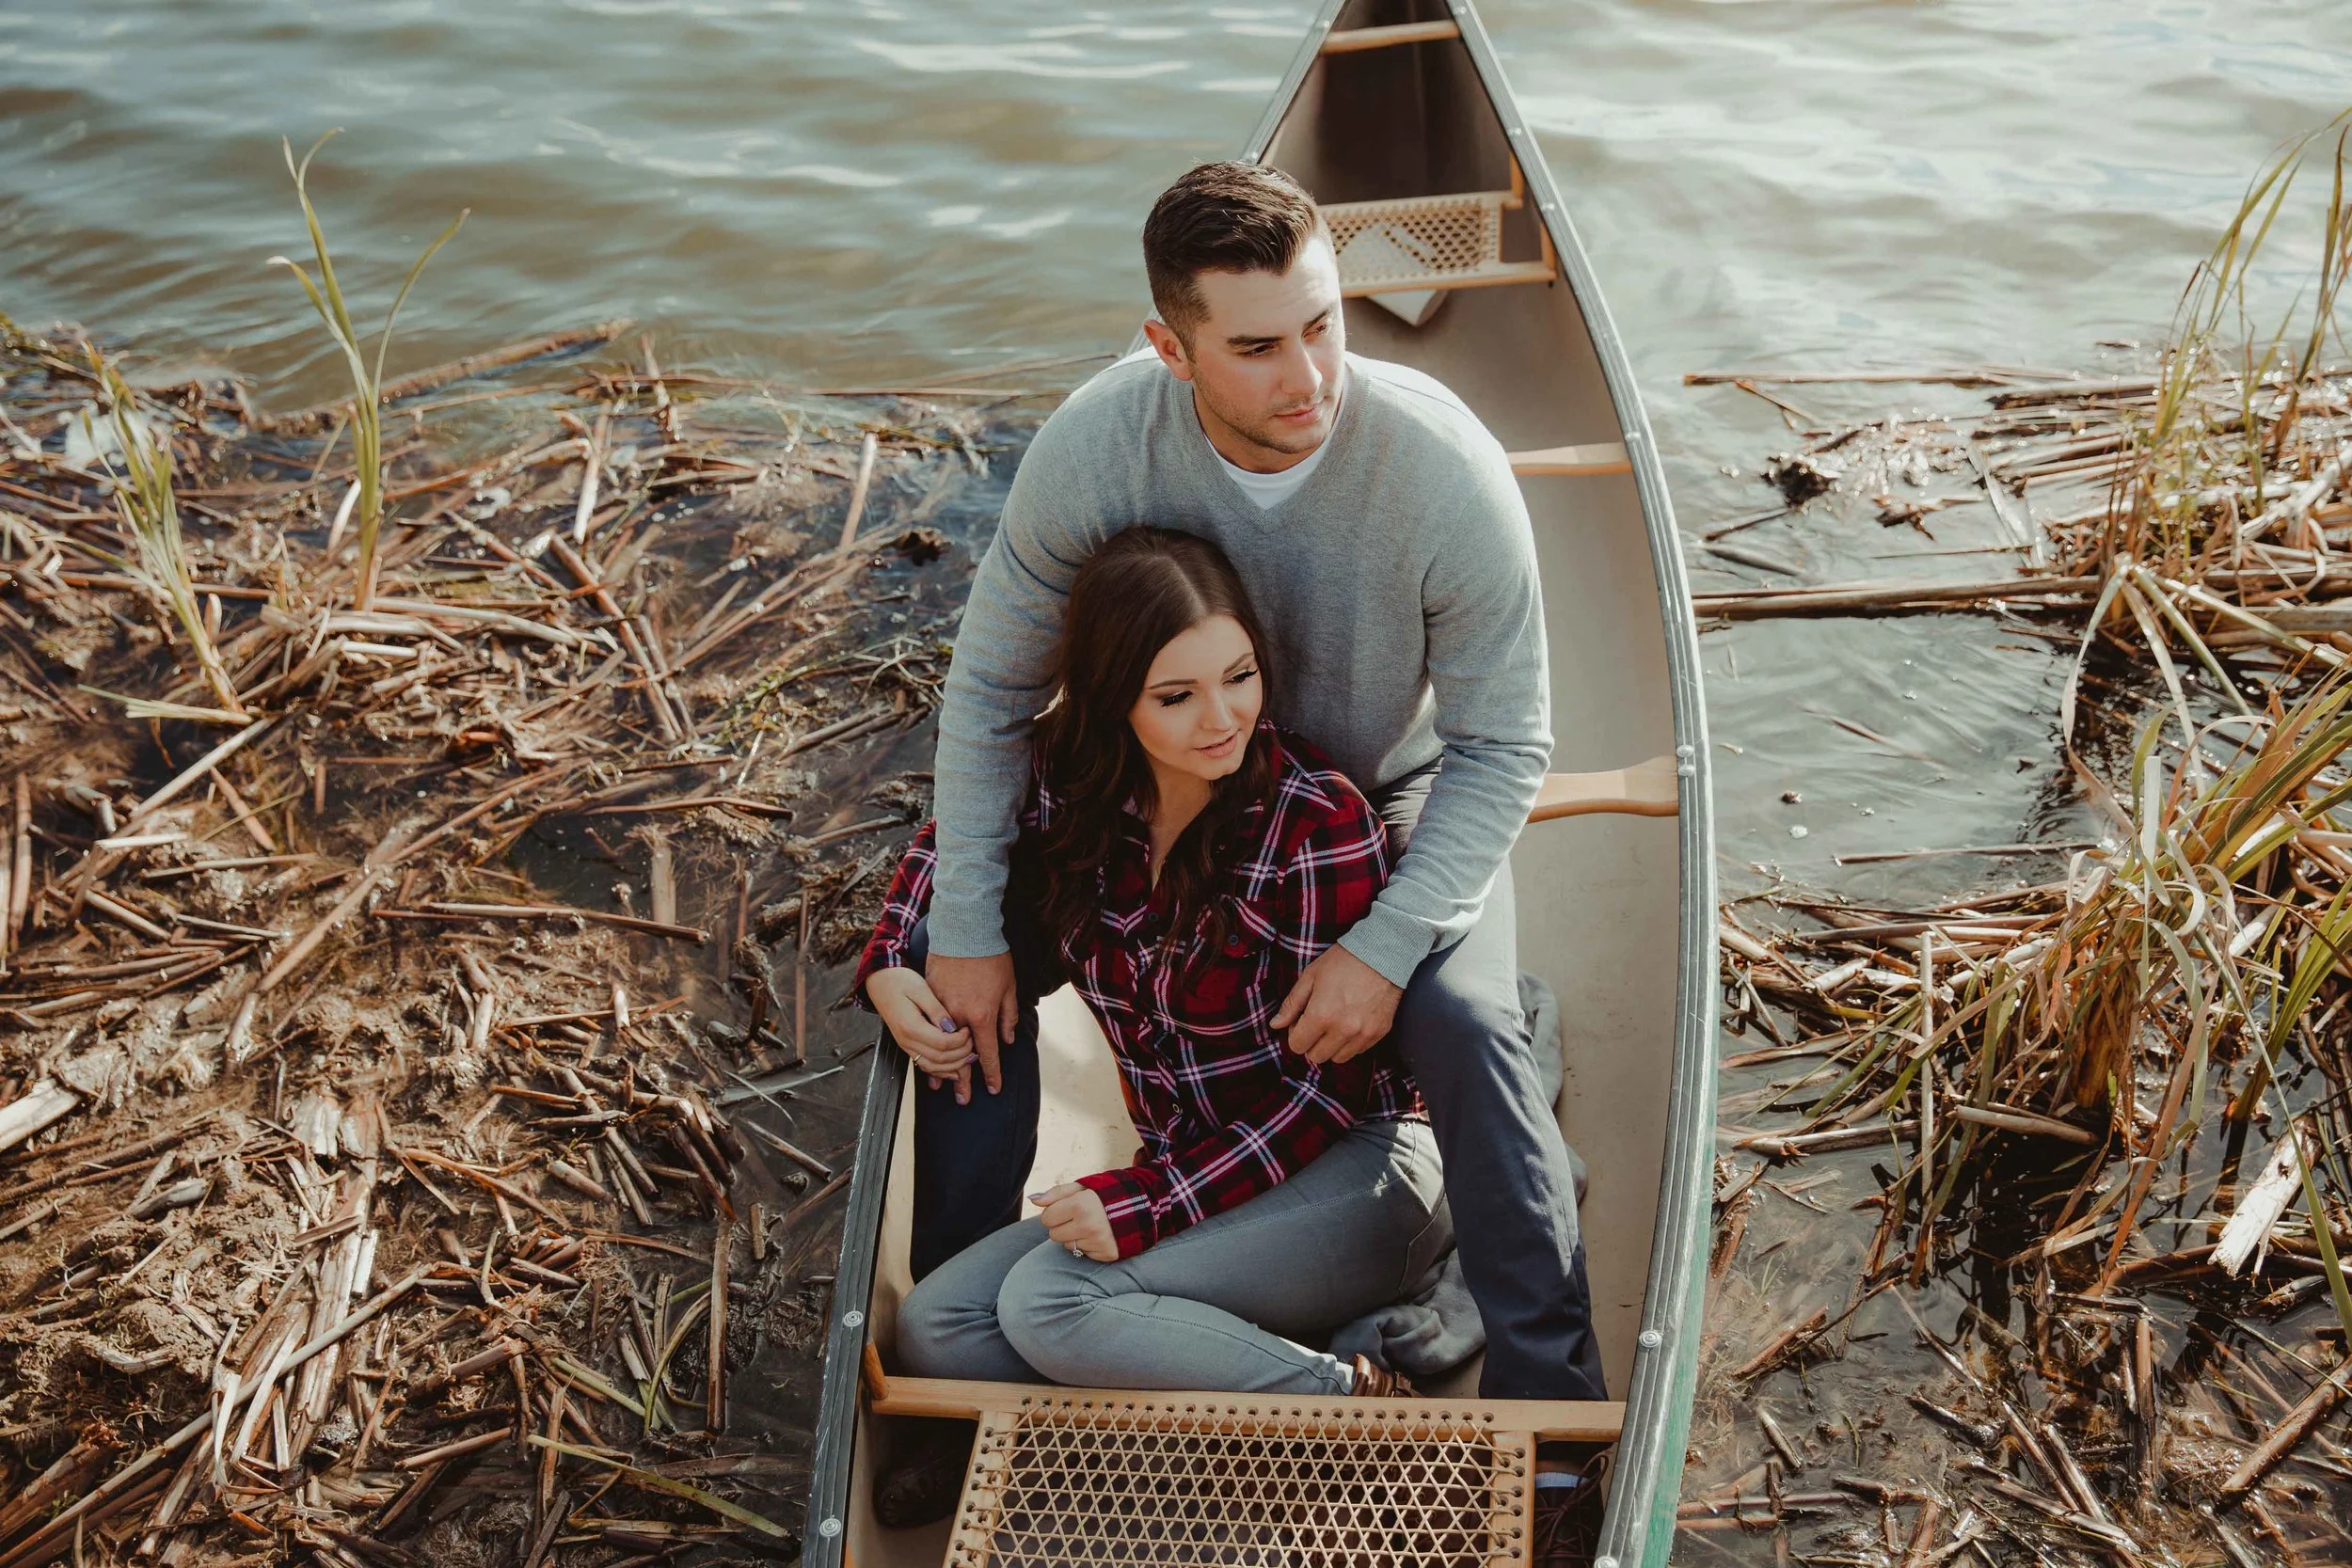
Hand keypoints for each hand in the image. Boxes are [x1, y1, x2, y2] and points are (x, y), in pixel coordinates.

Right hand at [865, 967, 977, 1102]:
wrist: (880, 982)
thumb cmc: (900, 981)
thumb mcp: (922, 989)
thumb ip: (937, 1010)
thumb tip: (952, 1027)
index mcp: (911, 1026)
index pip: (943, 1044)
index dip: (961, 1041)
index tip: (969, 1030)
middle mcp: (906, 1040)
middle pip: (940, 1059)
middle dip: (961, 1053)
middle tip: (973, 1041)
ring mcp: (906, 1045)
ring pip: (933, 1067)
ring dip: (954, 1065)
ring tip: (970, 1055)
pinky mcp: (907, 1046)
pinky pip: (925, 1065)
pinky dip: (942, 1071)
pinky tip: (955, 1069)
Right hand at [927, 950, 1017, 1098]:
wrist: (964, 931)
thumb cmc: (991, 957)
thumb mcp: (1008, 987)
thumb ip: (1007, 1017)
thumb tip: (1006, 1040)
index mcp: (982, 1016)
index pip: (988, 1053)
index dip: (991, 1073)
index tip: (992, 1089)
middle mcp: (959, 1017)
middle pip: (961, 1056)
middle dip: (963, 1081)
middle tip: (964, 1100)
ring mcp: (941, 1009)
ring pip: (941, 1045)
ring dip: (942, 1068)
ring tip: (941, 1087)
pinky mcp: (930, 998)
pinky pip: (929, 1028)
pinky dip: (929, 1045)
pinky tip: (927, 1057)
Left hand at [1031, 1181, 1116, 1261]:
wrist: (1136, 1206)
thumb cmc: (1101, 1195)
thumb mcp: (1079, 1187)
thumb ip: (1055, 1193)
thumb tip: (1033, 1200)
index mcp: (1079, 1205)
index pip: (1046, 1218)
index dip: (1054, 1212)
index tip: (1067, 1208)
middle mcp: (1088, 1225)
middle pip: (1054, 1235)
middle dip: (1062, 1226)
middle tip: (1079, 1217)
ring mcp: (1098, 1241)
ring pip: (1068, 1246)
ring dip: (1075, 1237)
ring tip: (1090, 1225)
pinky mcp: (1106, 1253)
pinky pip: (1084, 1254)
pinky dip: (1088, 1246)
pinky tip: (1099, 1235)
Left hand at [1272, 943, 1403, 1065]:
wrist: (1382, 953)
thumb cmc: (1343, 961)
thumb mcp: (1310, 977)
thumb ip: (1291, 1004)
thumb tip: (1275, 1025)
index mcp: (1321, 1015)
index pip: (1297, 1046)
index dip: (1295, 1034)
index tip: (1302, 1020)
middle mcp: (1342, 1030)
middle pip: (1316, 1056)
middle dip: (1311, 1042)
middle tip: (1317, 1022)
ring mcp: (1362, 1034)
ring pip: (1338, 1058)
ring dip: (1331, 1045)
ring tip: (1335, 1023)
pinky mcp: (1378, 1033)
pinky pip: (1358, 1051)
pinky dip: (1350, 1043)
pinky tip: (1351, 1022)